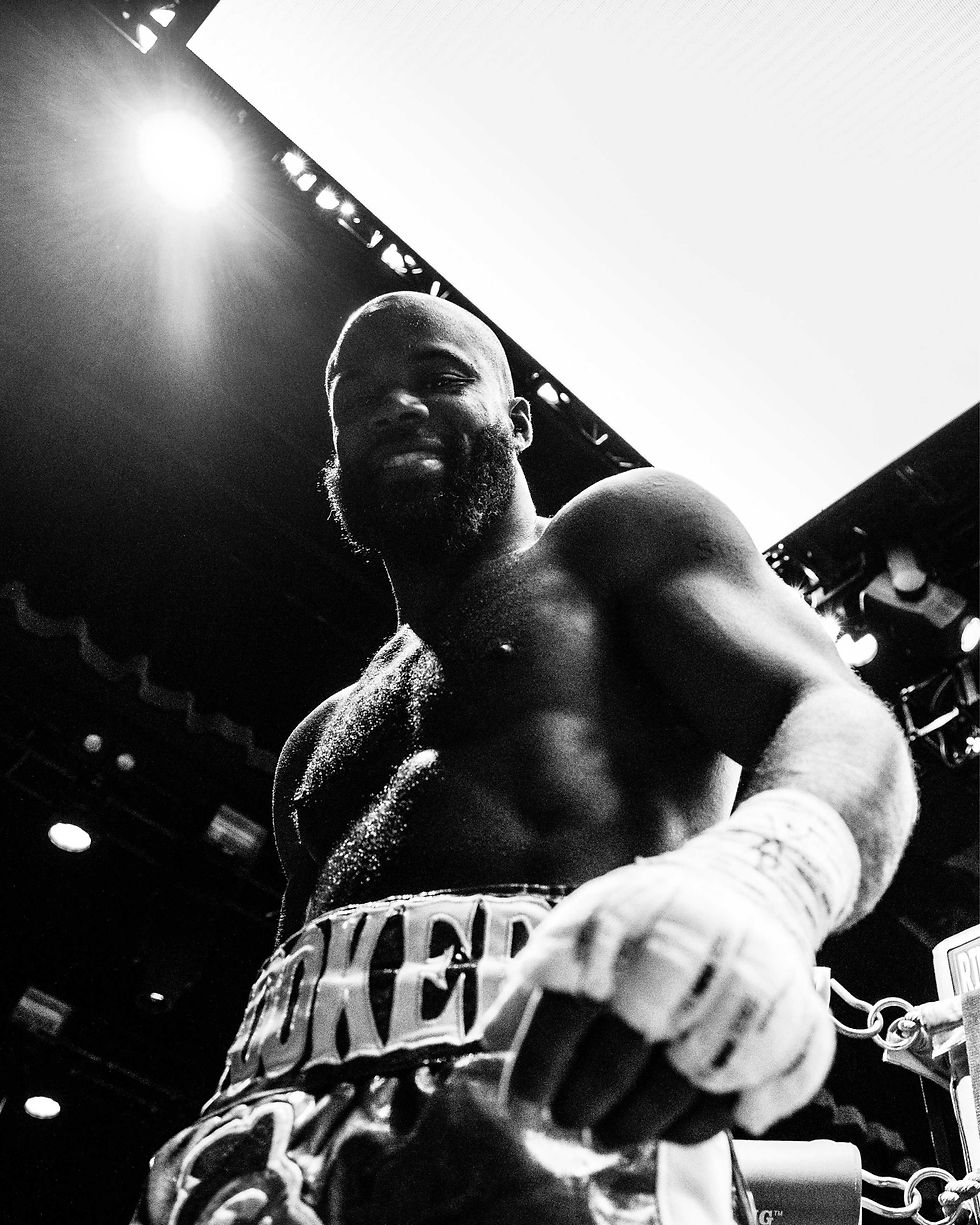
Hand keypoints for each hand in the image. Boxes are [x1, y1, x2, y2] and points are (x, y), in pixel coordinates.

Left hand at [478, 857, 835, 1143]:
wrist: (753, 886)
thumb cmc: (655, 912)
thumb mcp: (590, 916)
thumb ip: (542, 971)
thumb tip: (492, 1040)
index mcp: (628, 925)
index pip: (567, 1012)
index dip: (537, 1067)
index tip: (522, 1101)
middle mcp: (688, 959)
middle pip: (620, 1060)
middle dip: (583, 1102)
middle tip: (568, 1116)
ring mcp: (744, 999)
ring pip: (676, 1093)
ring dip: (633, 1125)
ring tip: (609, 1128)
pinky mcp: (788, 1033)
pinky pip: (734, 1106)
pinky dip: (691, 1127)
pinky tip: (665, 1121)